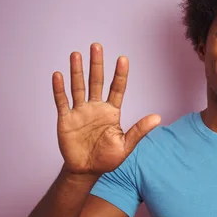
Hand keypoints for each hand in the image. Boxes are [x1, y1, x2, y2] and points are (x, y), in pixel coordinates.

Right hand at [52, 43, 160, 174]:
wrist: (86, 170)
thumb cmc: (108, 159)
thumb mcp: (126, 145)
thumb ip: (139, 131)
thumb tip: (158, 118)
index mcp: (112, 112)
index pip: (117, 89)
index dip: (120, 74)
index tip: (123, 59)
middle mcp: (96, 107)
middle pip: (96, 82)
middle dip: (96, 65)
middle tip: (96, 46)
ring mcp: (80, 112)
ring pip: (78, 87)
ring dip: (77, 71)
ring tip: (76, 54)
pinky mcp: (66, 119)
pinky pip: (62, 101)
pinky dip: (59, 89)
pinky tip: (58, 75)